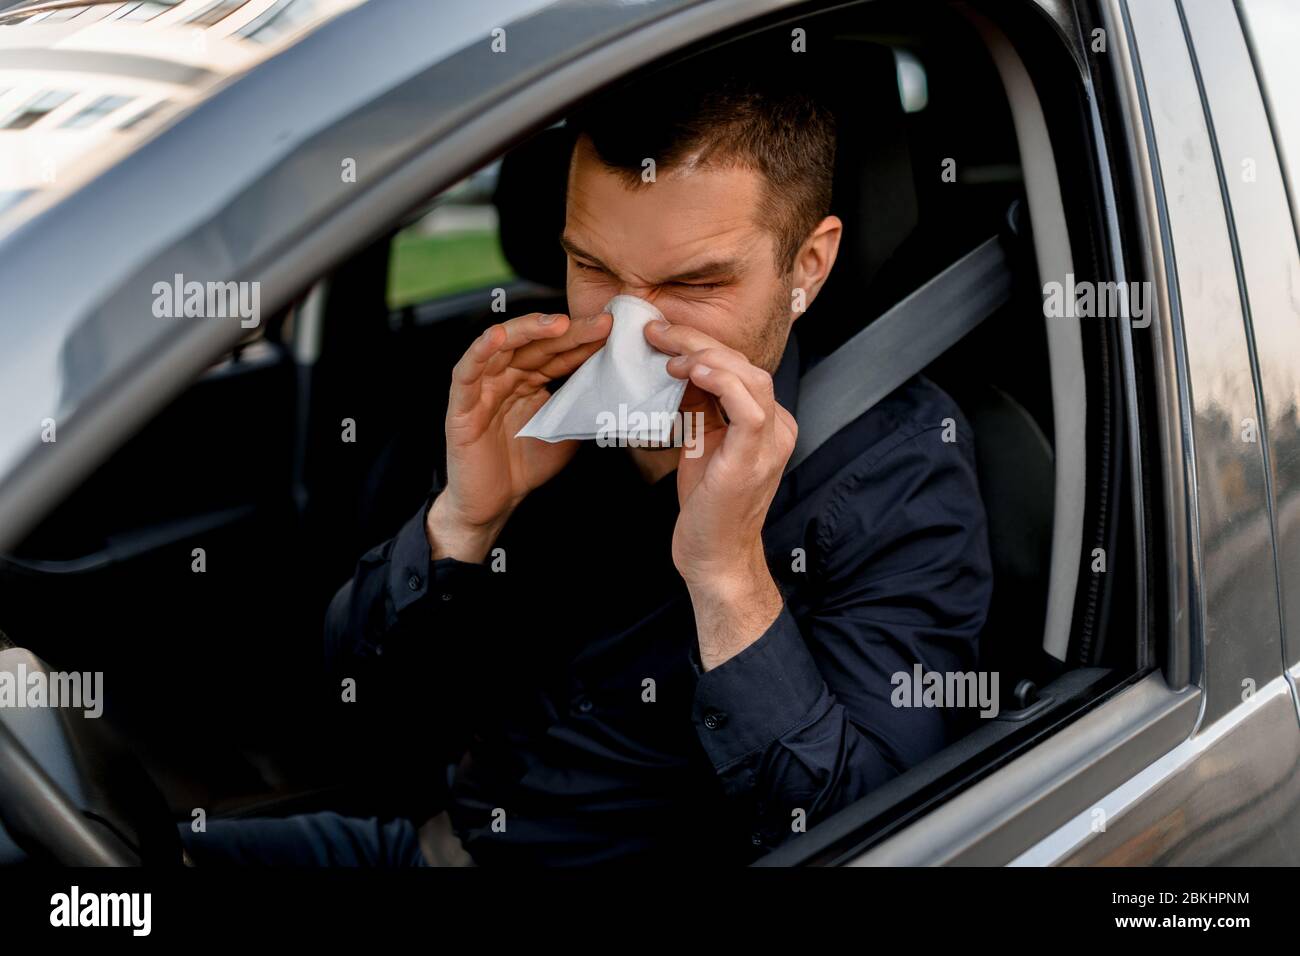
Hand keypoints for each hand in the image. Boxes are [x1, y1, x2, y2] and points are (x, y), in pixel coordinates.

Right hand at [428, 310, 612, 561]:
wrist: (494, 503)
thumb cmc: (525, 466)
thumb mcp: (564, 432)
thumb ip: (580, 407)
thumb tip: (613, 388)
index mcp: (529, 380)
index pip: (557, 353)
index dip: (583, 341)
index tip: (612, 330)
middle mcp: (505, 377)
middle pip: (536, 345)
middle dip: (568, 332)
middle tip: (600, 322)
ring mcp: (482, 388)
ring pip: (501, 347)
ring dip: (528, 330)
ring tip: (558, 323)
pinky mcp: (461, 405)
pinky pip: (467, 372)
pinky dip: (480, 351)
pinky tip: (498, 336)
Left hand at [644, 320, 795, 666]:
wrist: (713, 556)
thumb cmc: (708, 507)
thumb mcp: (701, 443)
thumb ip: (699, 405)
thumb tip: (677, 365)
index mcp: (767, 421)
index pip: (738, 366)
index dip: (700, 344)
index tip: (662, 334)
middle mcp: (778, 426)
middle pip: (744, 363)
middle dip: (697, 341)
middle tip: (657, 331)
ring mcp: (772, 442)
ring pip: (749, 376)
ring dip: (704, 355)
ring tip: (667, 351)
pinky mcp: (755, 458)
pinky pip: (748, 406)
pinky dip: (721, 381)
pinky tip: (692, 370)